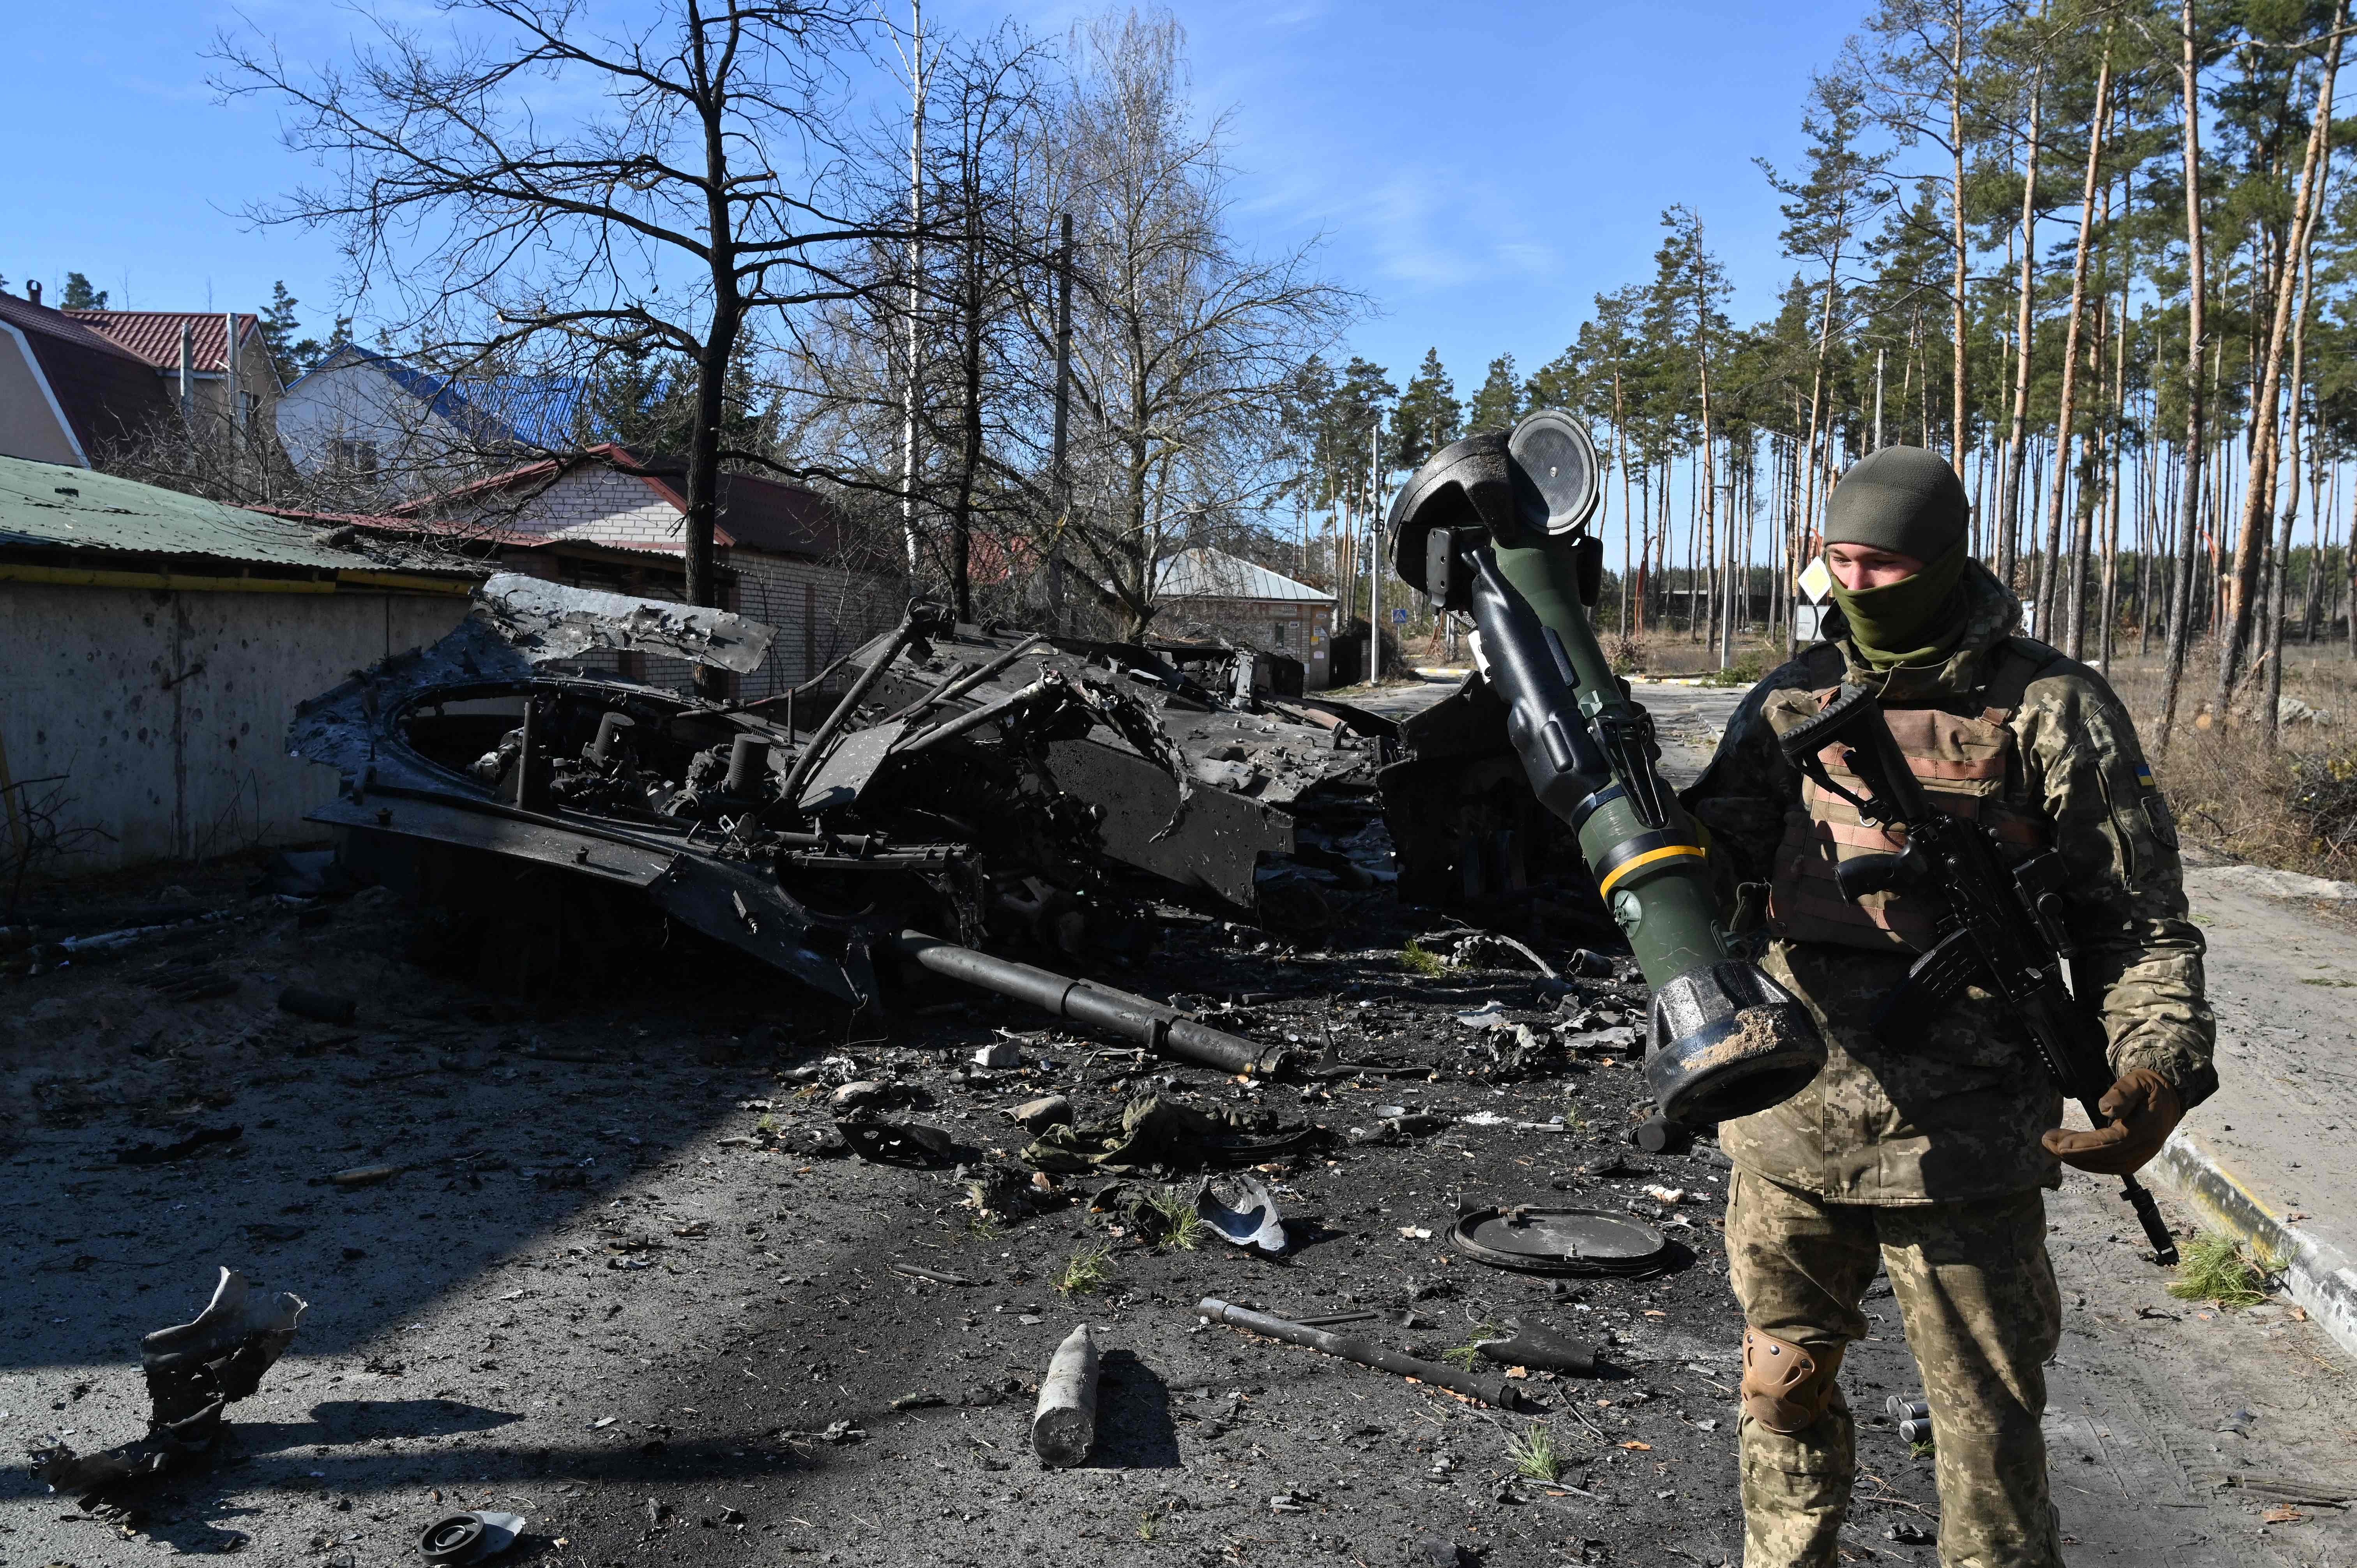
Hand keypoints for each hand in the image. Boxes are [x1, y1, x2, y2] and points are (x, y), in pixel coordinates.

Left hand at [2040, 1067, 2181, 1175]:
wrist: (2169, 1098)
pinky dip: (2088, 1162)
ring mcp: (2142, 1156)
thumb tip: (2106, 1110)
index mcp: (2146, 1129)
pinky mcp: (2136, 1158)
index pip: (2112, 1142)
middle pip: (2106, 1157)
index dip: (2085, 1145)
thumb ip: (2123, 1093)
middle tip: (2047, 1142)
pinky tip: (2069, 1155)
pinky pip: (2110, 1166)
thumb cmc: (2149, 1087)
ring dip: (2078, 1160)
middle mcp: (2145, 1147)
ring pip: (2107, 1165)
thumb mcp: (2138, 1081)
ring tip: (2052, 1147)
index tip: (2060, 1142)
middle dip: (2074, 1154)